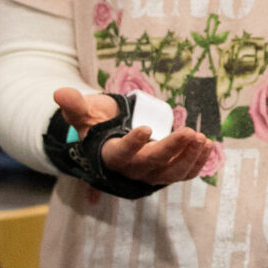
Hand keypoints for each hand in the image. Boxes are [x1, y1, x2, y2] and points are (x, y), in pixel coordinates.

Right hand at [51, 86, 210, 186]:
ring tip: (201, 138)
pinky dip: (198, 163)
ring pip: (172, 173)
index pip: (121, 154)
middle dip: (172, 149)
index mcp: (111, 155)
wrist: (111, 139)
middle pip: (152, 164)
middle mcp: (132, 169)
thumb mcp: (84, 114)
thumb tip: (59, 93)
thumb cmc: (97, 124)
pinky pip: (183, 174)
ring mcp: (151, 174)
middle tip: (189, 132)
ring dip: (190, 157)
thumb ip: (74, 106)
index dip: (132, 144)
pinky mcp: (166, 173)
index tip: (144, 128)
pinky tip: (208, 146)